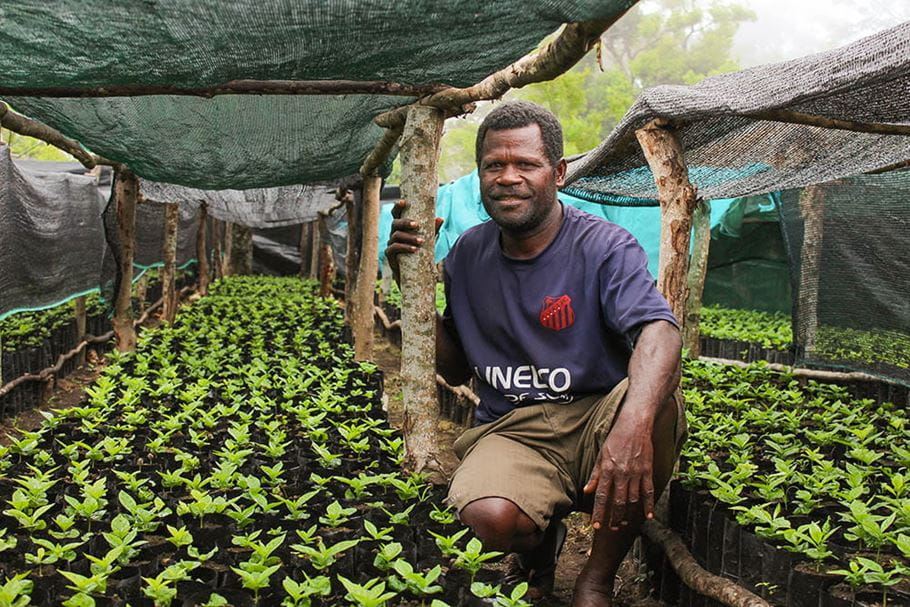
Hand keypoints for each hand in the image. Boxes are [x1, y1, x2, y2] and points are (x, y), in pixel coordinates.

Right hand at [385, 199, 442, 282]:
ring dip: (409, 237)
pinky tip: (414, 249)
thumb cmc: (420, 253)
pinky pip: (393, 248)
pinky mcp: (389, 255)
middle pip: (395, 223)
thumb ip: (433, 230)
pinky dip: (404, 247)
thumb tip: (440, 218)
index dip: (397, 207)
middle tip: (416, 224)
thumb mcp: (429, 240)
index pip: (396, 214)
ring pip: (396, 236)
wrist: (414, 274)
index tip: (402, 202)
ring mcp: (390, 244)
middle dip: (405, 222)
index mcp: (401, 227)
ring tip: (421, 241)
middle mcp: (393, 233)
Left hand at [583, 416, 654, 530]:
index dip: (599, 512)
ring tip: (623, 524)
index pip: (602, 496)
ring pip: (633, 500)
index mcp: (608, 470)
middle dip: (614, 518)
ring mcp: (636, 473)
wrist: (634, 424)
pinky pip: (648, 491)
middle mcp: (621, 474)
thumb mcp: (601, 455)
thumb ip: (595, 474)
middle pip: (618, 502)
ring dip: (628, 515)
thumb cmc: (615, 439)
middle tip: (611, 529)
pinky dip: (649, 505)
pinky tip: (648, 516)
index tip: (596, 525)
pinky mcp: (648, 471)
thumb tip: (587, 490)